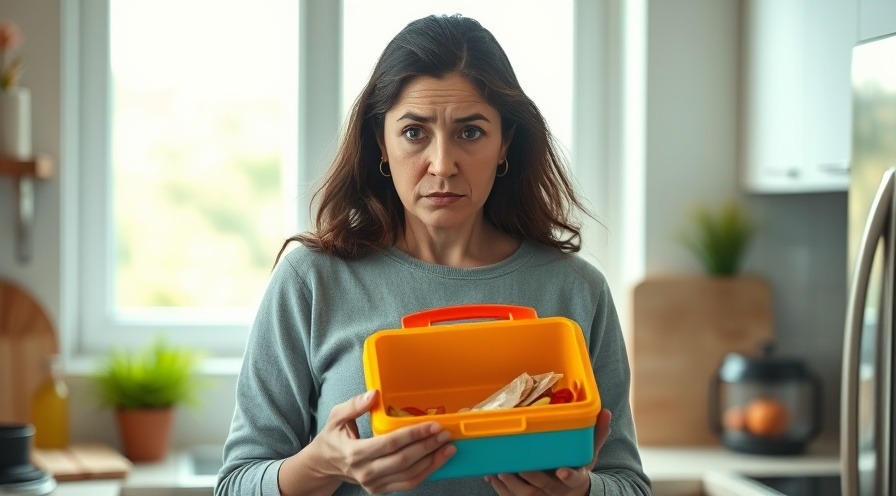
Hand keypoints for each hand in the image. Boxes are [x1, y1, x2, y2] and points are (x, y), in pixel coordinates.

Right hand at [308, 390, 455, 493]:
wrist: (325, 465)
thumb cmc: (332, 437)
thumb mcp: (336, 417)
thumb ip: (354, 405)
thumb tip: (374, 394)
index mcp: (354, 453)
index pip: (390, 444)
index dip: (413, 434)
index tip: (432, 425)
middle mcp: (365, 472)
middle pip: (403, 461)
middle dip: (428, 447)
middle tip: (445, 434)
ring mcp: (373, 484)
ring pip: (409, 476)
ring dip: (432, 462)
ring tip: (448, 448)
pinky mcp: (380, 489)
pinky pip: (407, 484)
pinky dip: (425, 473)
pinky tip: (437, 460)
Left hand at [484, 409, 611, 495]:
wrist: (572, 491)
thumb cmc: (578, 466)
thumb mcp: (590, 453)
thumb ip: (597, 434)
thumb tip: (605, 411)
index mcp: (575, 477)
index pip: (574, 479)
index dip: (568, 476)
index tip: (561, 470)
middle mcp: (557, 489)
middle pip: (544, 486)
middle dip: (530, 477)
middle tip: (519, 466)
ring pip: (526, 494)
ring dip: (511, 485)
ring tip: (500, 471)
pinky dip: (500, 488)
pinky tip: (491, 475)